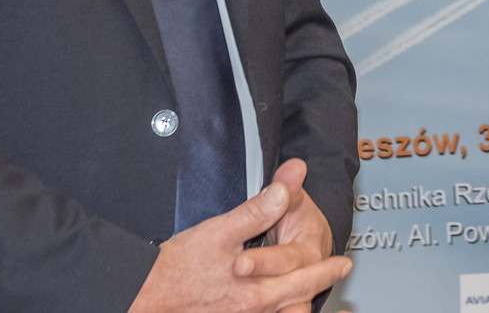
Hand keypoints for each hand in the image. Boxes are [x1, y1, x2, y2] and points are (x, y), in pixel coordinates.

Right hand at [127, 170, 350, 312]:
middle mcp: (252, 308)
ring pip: (281, 312)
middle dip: (319, 286)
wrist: (146, 294)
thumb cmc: (179, 266)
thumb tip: (286, 188)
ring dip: (299, 303)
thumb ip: (257, 210)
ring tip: (314, 298)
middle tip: (340, 273)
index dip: (325, 269)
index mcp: (257, 288)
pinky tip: (281, 303)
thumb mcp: (220, 231)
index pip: (303, 278)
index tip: (343, 262)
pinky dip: (279, 309)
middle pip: (297, 300)